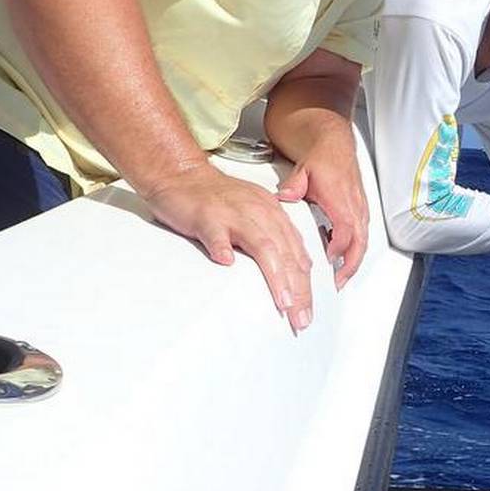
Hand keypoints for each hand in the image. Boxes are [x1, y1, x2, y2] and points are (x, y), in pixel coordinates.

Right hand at [145, 164, 312, 331]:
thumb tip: (295, 270)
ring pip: (261, 244)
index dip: (305, 285)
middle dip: (297, 289)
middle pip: (286, 253)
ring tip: (283, 301)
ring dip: (276, 273)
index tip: (307, 311)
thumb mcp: (256, 216)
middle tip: (301, 317)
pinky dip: (221, 246)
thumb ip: (275, 239)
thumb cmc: (216, 198)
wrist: (182, 173)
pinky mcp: (206, 215)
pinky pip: (215, 232)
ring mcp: (233, 214)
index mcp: (273, 215)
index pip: (296, 254)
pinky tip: (225, 261)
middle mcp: (259, 213)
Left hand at [277, 121, 368, 287]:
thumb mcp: (304, 168)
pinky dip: (354, 250)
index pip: (346, 228)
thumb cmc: (322, 157)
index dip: (339, 246)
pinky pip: (362, 235)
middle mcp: (354, 205)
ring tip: (341, 278)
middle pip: (360, 241)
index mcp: (341, 198)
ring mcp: (359, 208)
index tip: (330, 259)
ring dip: (354, 261)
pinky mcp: (359, 210)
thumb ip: (295, 184)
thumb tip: (286, 195)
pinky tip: (342, 260)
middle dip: (351, 264)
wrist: (334, 143)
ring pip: (363, 241)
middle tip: (338, 282)